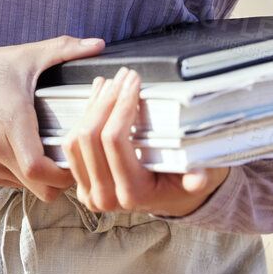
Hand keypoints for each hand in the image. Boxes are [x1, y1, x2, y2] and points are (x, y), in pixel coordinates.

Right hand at [0, 35, 106, 202]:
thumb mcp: (26, 56)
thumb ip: (64, 49)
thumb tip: (97, 44)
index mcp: (11, 123)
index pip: (41, 170)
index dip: (64, 173)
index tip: (78, 158)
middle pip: (39, 187)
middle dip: (60, 180)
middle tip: (71, 158)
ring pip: (27, 188)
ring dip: (43, 178)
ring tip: (50, 153)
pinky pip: (11, 183)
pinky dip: (25, 175)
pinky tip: (29, 153)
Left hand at [65, 66, 230, 216]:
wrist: (172, 197)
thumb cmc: (186, 179)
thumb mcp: (201, 176)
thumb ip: (196, 177)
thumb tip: (198, 178)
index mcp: (134, 195)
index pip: (114, 141)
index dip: (121, 105)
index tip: (134, 81)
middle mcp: (107, 197)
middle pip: (89, 137)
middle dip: (106, 99)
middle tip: (124, 75)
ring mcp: (89, 191)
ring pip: (75, 139)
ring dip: (92, 106)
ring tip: (110, 83)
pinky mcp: (81, 181)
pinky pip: (71, 144)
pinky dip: (84, 116)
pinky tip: (98, 95)